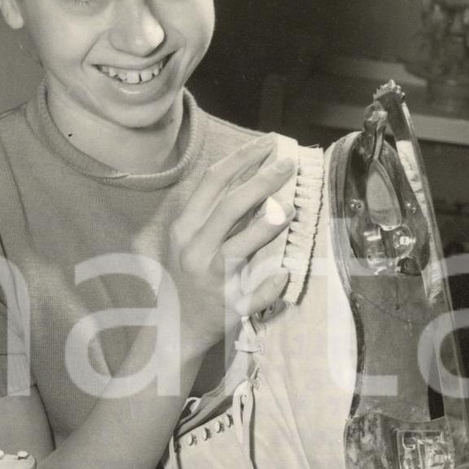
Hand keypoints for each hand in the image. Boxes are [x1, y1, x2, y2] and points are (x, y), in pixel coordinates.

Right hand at [167, 134, 295, 356]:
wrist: (175, 326)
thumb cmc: (188, 274)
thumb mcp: (190, 239)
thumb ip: (215, 211)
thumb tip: (255, 174)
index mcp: (184, 228)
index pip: (213, 183)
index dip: (242, 159)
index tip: (268, 143)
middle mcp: (194, 250)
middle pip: (230, 207)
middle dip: (262, 182)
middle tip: (288, 165)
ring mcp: (210, 279)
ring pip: (240, 247)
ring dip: (270, 224)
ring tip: (293, 206)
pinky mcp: (227, 306)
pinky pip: (253, 294)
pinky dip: (270, 285)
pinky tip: (284, 274)